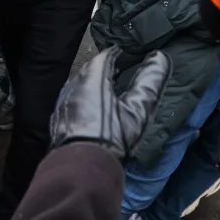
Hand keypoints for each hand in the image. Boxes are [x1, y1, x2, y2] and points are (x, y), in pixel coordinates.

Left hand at [50, 46, 169, 158]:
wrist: (82, 167)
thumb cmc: (112, 136)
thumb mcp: (137, 110)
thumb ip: (150, 82)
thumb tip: (160, 58)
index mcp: (93, 80)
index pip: (104, 57)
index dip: (114, 54)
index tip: (122, 52)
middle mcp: (74, 86)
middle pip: (89, 69)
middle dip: (102, 66)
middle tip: (115, 68)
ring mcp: (64, 102)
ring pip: (78, 84)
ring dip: (91, 82)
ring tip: (104, 86)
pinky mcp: (58, 118)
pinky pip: (71, 99)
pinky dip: (82, 97)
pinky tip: (89, 107)